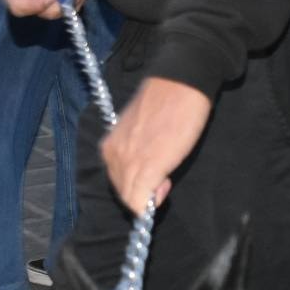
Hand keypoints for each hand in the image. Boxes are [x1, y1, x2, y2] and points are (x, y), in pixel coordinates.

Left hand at [100, 78, 212, 213]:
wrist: (180, 85)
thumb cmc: (165, 105)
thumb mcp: (139, 132)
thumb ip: (135, 153)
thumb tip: (143, 173)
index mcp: (109, 147)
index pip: (118, 183)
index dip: (137, 184)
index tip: (155, 173)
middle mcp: (112, 157)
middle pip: (123, 193)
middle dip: (143, 191)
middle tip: (164, 174)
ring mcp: (126, 165)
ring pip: (131, 200)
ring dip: (150, 194)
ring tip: (167, 172)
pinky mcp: (145, 171)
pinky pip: (140, 203)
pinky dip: (151, 203)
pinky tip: (165, 182)